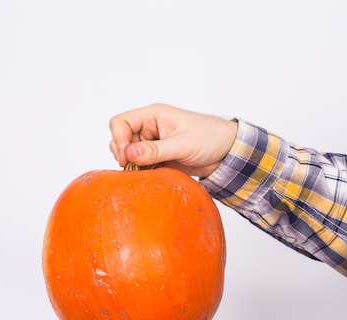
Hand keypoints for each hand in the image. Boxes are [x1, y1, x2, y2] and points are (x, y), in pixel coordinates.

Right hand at [108, 103, 237, 177]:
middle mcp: (149, 128)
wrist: (228, 153)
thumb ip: (154, 150)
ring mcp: (153, 144)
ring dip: (134, 166)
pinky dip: (142, 173)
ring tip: (149, 173)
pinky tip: (153, 177)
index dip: (119, 140)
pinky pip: (141, 165)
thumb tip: (128, 153)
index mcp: (153, 115)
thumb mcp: (182, 144)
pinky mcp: (158, 158)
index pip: (121, 123)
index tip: (126, 159)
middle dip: (125, 155)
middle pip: (121, 140)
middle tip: (138, 169)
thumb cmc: (210, 138)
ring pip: (129, 155)